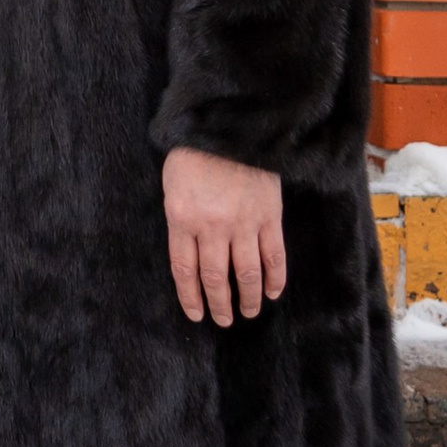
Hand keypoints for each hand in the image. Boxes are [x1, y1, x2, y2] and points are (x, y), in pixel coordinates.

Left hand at [163, 146, 286, 327]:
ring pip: (247, 273)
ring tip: (249, 313)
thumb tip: (188, 252)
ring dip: (249, 298)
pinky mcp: (269, 217)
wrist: (227, 126)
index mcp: (182, 219)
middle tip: (222, 320)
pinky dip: (275, 278)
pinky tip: (273, 292)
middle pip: (216, 278)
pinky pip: (274, 256)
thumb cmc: (192, 154)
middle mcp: (212, 227)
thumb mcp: (171, 186)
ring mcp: (243, 223)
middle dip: (219, 304)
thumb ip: (179, 220)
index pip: (185, 270)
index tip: (195, 314)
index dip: (191, 296)